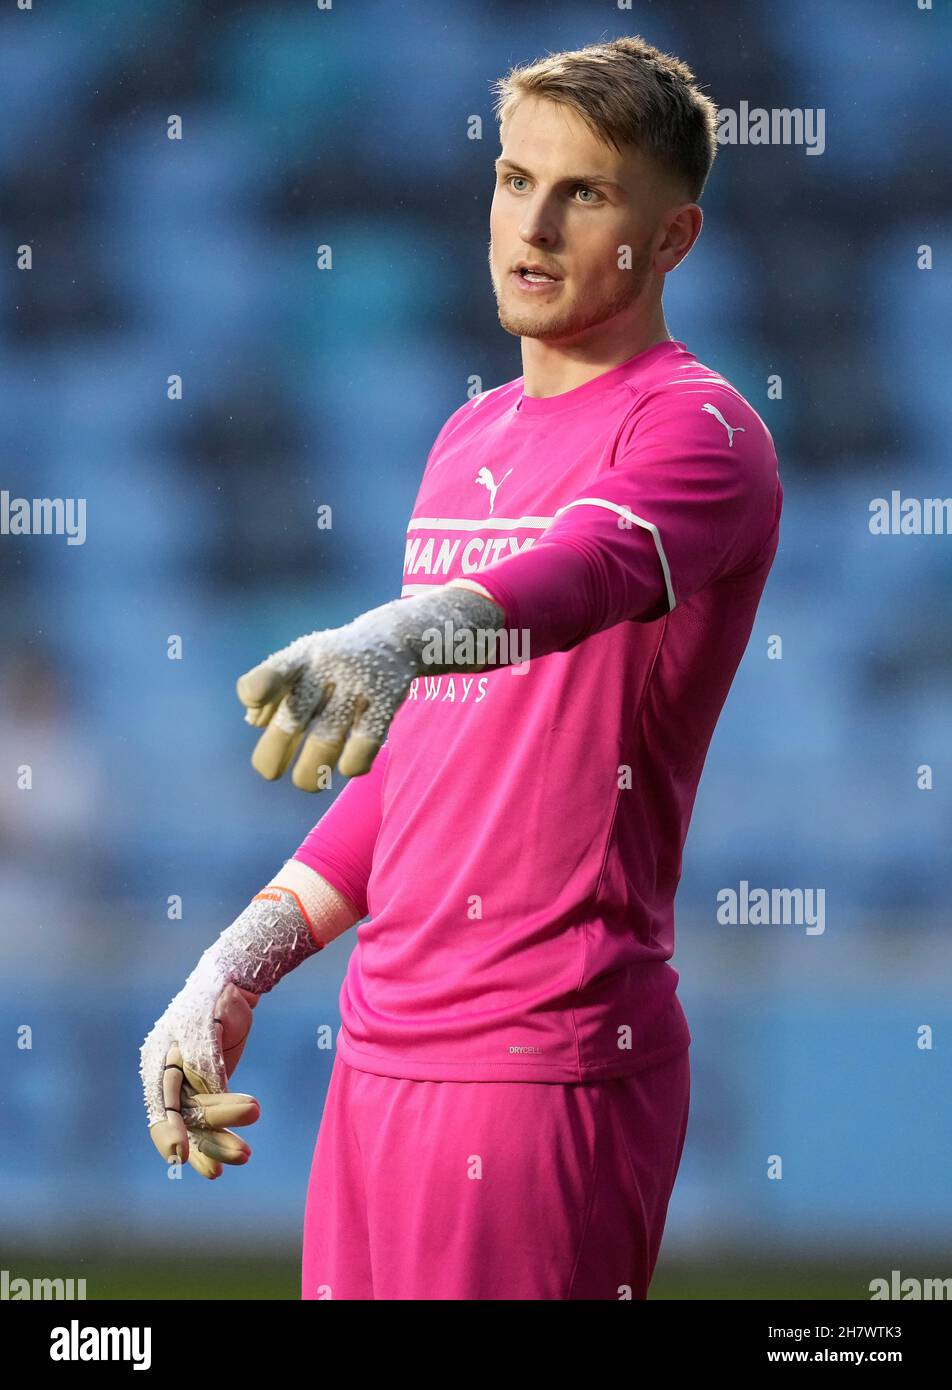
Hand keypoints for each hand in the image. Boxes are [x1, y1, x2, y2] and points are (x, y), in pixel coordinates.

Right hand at [142, 982, 261, 1179]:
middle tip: (244, 1152)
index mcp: (159, 1061)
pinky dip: (220, 1136)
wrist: (230, 985)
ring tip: (246, 1155)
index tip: (181, 1153)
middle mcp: (167, 1079)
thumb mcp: (207, 1025)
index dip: (168, 1130)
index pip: (161, 1103)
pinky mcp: (206, 1091)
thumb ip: (204, 1059)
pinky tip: (234, 1156)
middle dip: (211, 1139)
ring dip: (219, 1143)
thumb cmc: (215, 1000)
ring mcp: (186, 1087)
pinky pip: (210, 1121)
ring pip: (198, 1126)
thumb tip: (210, 1092)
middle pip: (184, 1120)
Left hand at [237, 614, 418, 791]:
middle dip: (274, 751)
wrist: (393, 638)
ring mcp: (357, 686)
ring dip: (311, 770)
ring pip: (327, 738)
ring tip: (306, 782)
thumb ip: (271, 689)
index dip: (260, 689)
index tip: (254, 701)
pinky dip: (352, 763)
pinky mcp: (384, 704)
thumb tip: (255, 722)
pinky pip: (364, 745)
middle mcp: (327, 668)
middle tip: (269, 772)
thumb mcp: (302, 663)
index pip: (276, 672)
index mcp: (301, 658)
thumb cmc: (332, 660)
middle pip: (295, 716)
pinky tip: (346, 766)